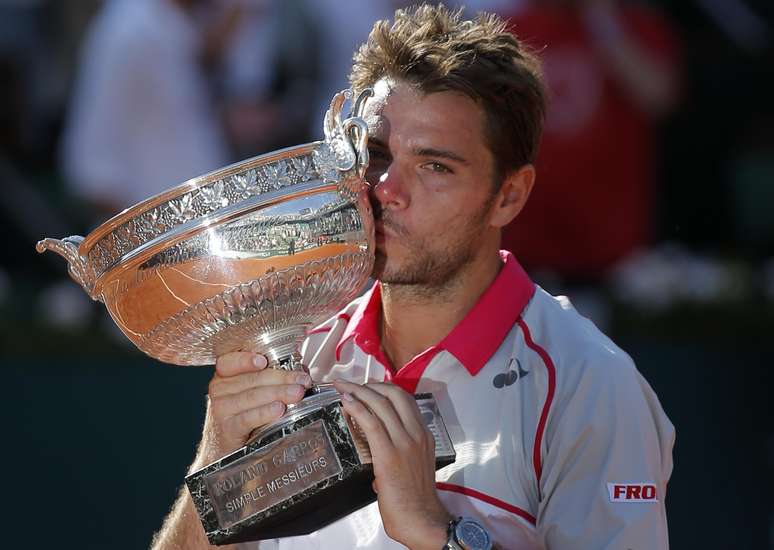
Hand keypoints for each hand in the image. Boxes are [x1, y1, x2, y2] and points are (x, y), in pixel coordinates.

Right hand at [192, 352, 311, 469]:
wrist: (223, 450)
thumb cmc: (241, 416)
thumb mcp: (250, 393)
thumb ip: (270, 379)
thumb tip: (300, 372)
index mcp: (226, 375)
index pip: (231, 361)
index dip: (246, 360)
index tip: (264, 361)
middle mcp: (220, 390)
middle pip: (252, 379)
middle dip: (282, 378)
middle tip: (302, 380)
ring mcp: (221, 409)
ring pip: (252, 396)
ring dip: (278, 393)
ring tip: (297, 393)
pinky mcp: (227, 429)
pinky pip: (247, 418)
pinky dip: (265, 412)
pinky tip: (279, 410)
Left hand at [333, 380, 450, 549]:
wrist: (421, 519)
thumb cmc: (415, 498)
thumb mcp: (415, 464)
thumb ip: (400, 450)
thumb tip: (377, 446)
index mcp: (424, 435)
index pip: (405, 399)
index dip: (384, 388)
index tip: (367, 386)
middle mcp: (417, 433)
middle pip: (394, 395)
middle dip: (369, 384)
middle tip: (350, 384)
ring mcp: (404, 443)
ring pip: (381, 405)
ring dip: (358, 392)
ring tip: (342, 388)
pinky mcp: (389, 454)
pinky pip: (372, 423)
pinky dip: (358, 408)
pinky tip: (346, 402)